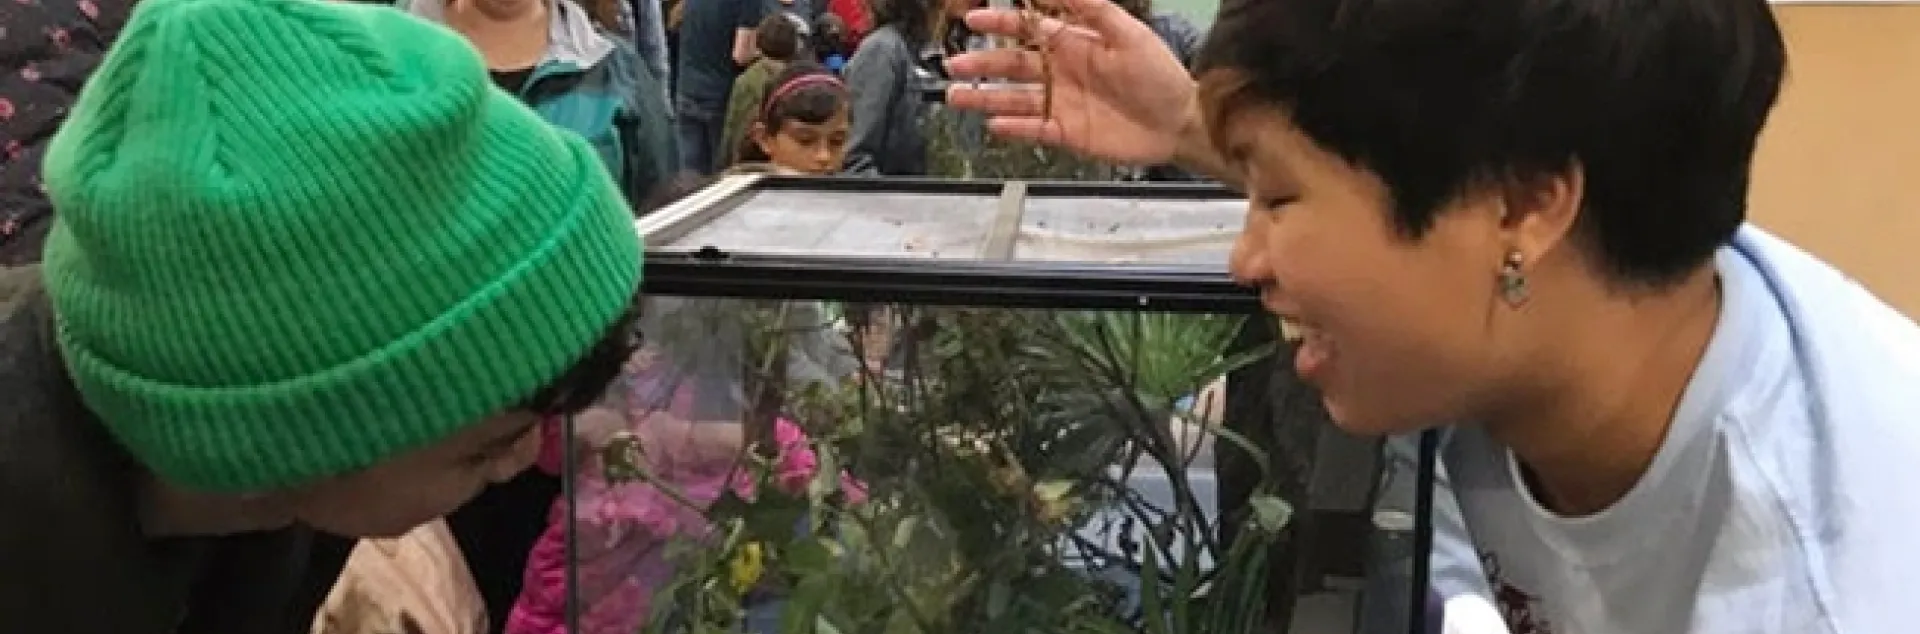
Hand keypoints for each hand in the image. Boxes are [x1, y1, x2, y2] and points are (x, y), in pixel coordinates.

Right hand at [943, 0, 1195, 164]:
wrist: (1179, 122)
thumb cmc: (1159, 75)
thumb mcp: (1128, 32)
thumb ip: (1092, 7)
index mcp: (1074, 44)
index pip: (1028, 31)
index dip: (1000, 25)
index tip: (974, 20)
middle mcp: (1061, 72)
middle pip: (1012, 66)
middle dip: (981, 64)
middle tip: (954, 65)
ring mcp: (1061, 104)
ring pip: (1014, 99)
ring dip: (985, 97)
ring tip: (957, 96)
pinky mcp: (1068, 133)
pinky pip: (1033, 130)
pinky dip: (1013, 128)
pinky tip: (993, 124)